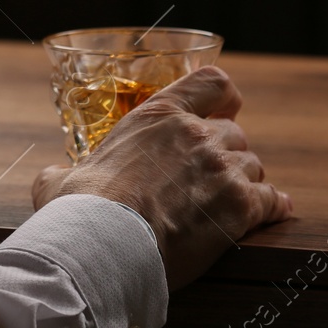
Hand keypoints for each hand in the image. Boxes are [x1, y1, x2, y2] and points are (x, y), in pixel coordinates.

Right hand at [30, 66, 291, 290]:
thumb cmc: (81, 211)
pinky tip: (272, 213)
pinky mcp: (241, 207)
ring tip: (233, 203)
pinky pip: (272, 200)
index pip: (212, 82)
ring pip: (254, 166)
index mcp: (157, 116)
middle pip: (234, 133)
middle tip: (213, 177)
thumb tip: (55, 176)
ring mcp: (222, 169)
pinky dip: (273, 207)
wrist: (106, 245)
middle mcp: (196, 135)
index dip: (222, 98)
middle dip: (227, 154)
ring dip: (245, 182)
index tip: (221, 112)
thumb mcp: (60, 180)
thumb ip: (64, 170)